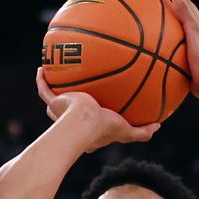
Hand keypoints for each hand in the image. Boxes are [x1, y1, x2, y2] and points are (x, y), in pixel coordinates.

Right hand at [35, 69, 158, 152]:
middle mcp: (70, 121)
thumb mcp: (126, 131)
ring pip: (54, 101)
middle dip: (69, 104)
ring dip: (54, 90)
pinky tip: (42, 67)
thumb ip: (141, 131)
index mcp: (86, 130)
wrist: (83, 124)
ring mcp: (60, 111)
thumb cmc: (103, 129)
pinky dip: (41, 79)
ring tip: (56, 76)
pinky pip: (44, 89)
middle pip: (68, 113)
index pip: (87, 125)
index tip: (96, 110)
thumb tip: (158, 126)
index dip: (91, 119)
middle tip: (74, 92)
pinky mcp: (53, 103)